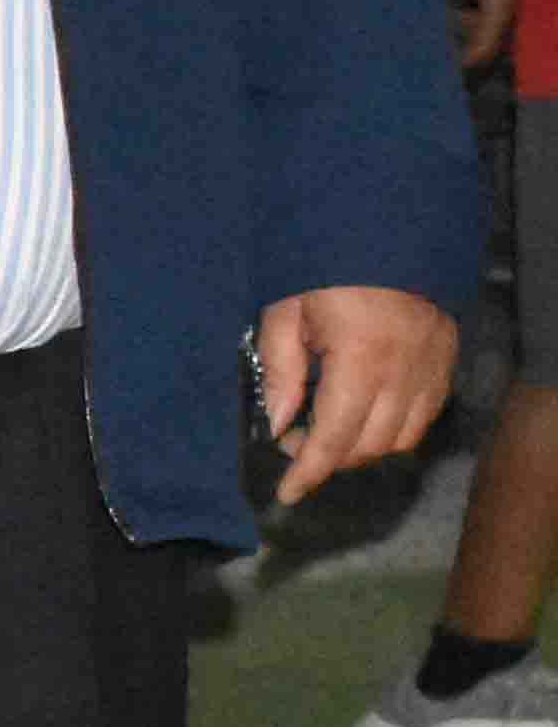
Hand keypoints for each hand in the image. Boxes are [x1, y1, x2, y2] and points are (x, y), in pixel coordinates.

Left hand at [257, 285, 458, 499]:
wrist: (387, 232)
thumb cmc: (325, 268)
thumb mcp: (286, 311)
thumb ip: (281, 371)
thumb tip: (278, 423)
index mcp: (362, 359)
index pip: (335, 436)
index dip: (308, 470)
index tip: (287, 494)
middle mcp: (406, 373)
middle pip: (368, 445)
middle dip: (327, 458)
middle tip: (292, 440)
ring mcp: (433, 369)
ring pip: (400, 439)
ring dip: (361, 448)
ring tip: (325, 430)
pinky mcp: (448, 363)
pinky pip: (424, 418)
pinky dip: (393, 430)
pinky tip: (365, 417)